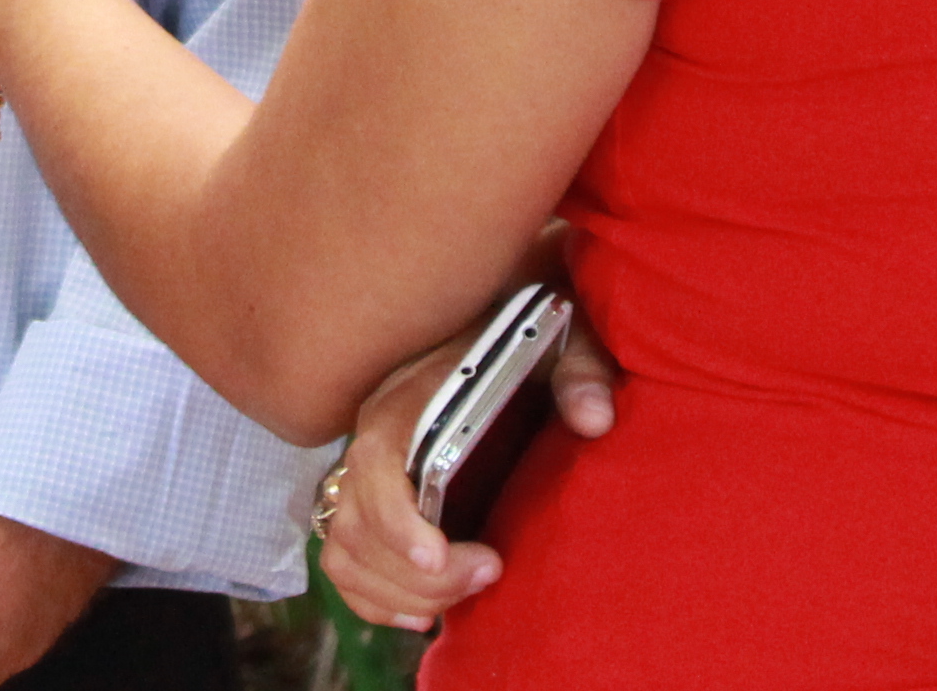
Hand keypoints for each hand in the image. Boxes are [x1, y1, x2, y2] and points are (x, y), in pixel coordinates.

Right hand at [314, 297, 620, 633]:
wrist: (490, 325)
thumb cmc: (525, 339)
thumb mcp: (560, 341)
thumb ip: (578, 373)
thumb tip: (594, 418)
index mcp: (406, 400)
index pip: (374, 466)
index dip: (397, 521)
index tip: (443, 557)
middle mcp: (371, 439)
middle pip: (357, 526)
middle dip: (417, 573)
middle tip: (489, 572)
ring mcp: (362, 473)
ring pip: (343, 550)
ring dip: (395, 591)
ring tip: (461, 597)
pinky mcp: (367, 501)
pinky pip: (342, 563)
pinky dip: (373, 599)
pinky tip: (423, 612)